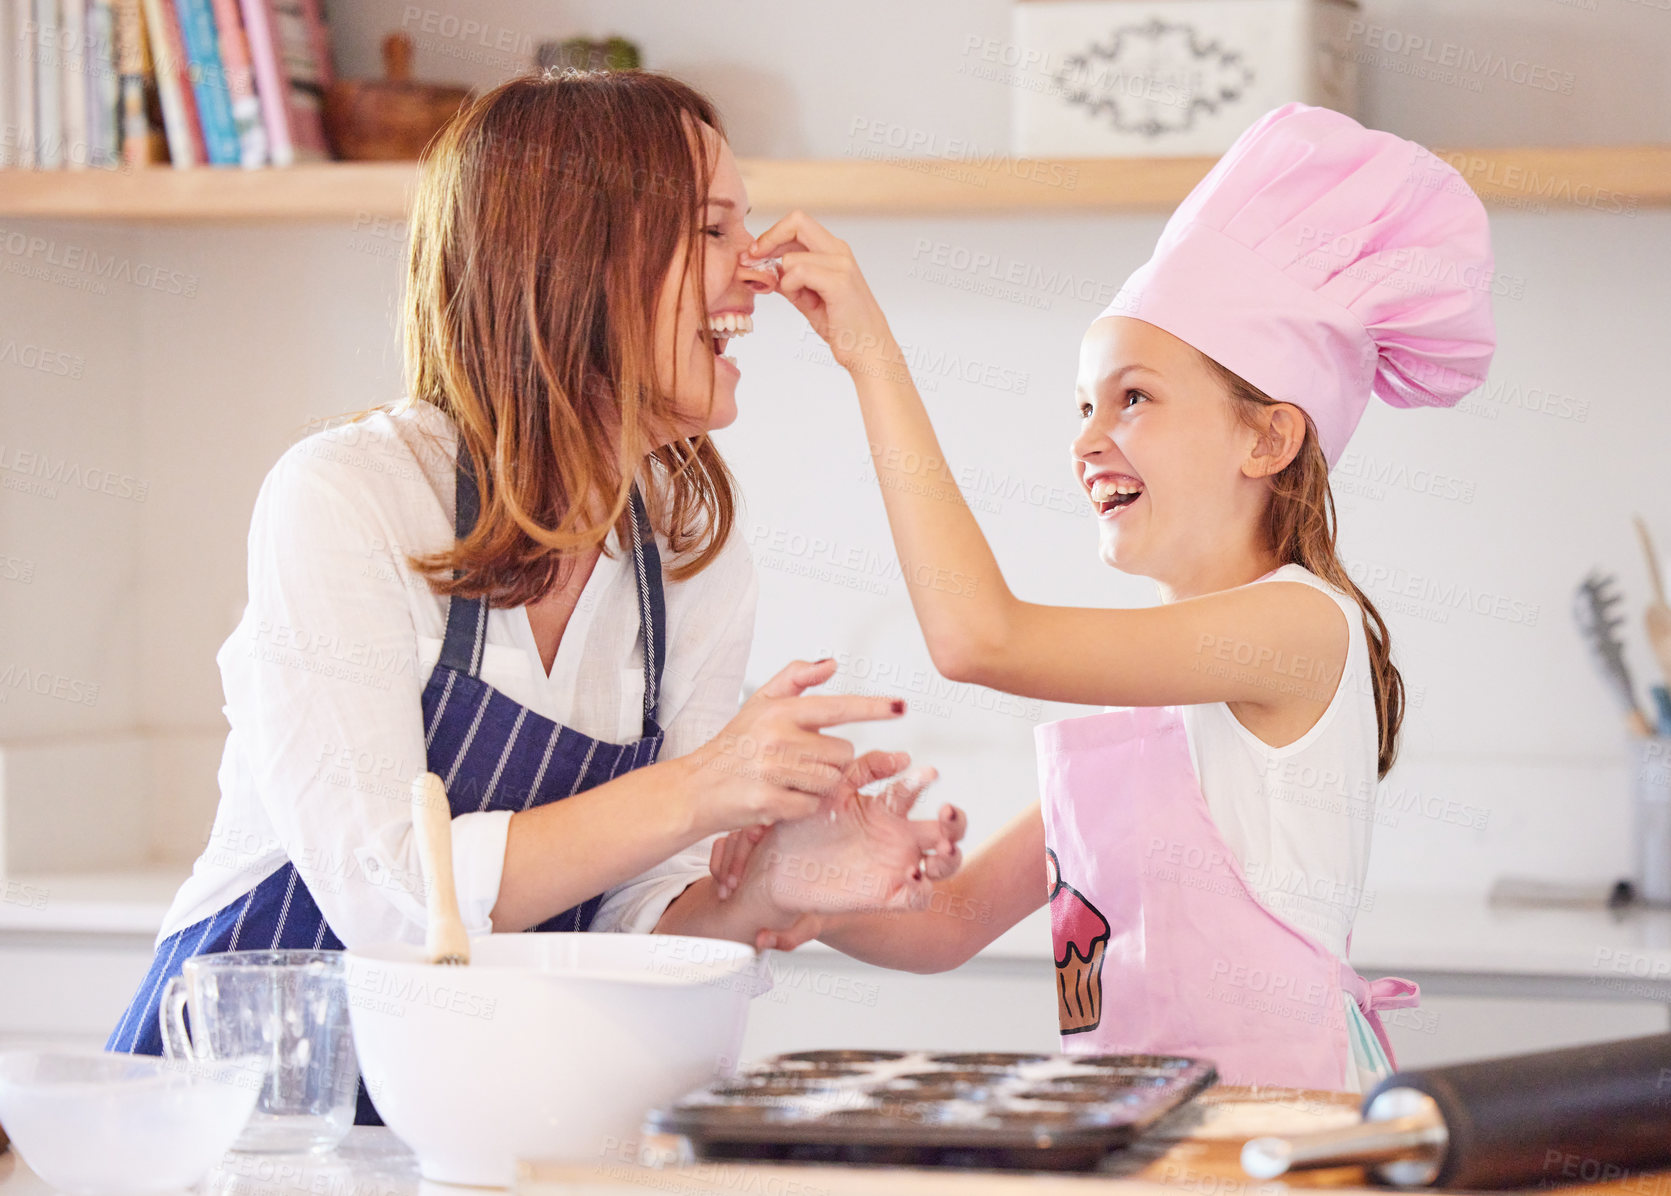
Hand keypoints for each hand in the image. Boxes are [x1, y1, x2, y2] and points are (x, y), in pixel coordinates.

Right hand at [679, 658, 904, 838]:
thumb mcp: (759, 703)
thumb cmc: (733, 746)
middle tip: (797, 761)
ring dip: (817, 784)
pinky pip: (813, 805)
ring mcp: (774, 771)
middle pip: (842, 753)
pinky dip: (802, 805)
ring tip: (787, 778)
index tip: (899, 707)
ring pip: (832, 780)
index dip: (872, 708)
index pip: (837, 707)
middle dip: (828, 760)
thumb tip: (830, 664)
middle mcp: (778, 738)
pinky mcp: (771, 802)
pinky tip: (781, 796)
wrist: (697, 787)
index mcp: (780, 712)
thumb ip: (796, 679)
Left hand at [711, 752, 966, 945]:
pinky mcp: (888, 895)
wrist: (776, 868)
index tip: (929, 772)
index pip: (913, 792)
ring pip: (943, 864)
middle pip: (946, 828)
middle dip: (956, 821)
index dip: (923, 781)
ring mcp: (897, 867)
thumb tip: (903, 756)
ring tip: (940, 850)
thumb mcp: (831, 790)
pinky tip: (913, 877)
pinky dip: (922, 890)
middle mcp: (898, 837)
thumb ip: (862, 768)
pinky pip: (918, 897)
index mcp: (885, 808)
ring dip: (950, 857)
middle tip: (947, 813)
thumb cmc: (801, 825)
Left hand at [748, 211, 895, 372]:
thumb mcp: (808, 298)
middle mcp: (838, 251)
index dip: (772, 234)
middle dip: (768, 239)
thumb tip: (760, 269)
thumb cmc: (842, 326)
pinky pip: (798, 272)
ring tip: (800, 299)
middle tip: (753, 259)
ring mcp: (841, 264)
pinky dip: (791, 288)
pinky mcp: (839, 282)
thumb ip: (788, 280)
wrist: (868, 349)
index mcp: (833, 250)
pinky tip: (803, 302)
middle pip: (797, 221)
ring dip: (784, 280)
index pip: (797, 223)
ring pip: (791, 257)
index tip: (755, 252)